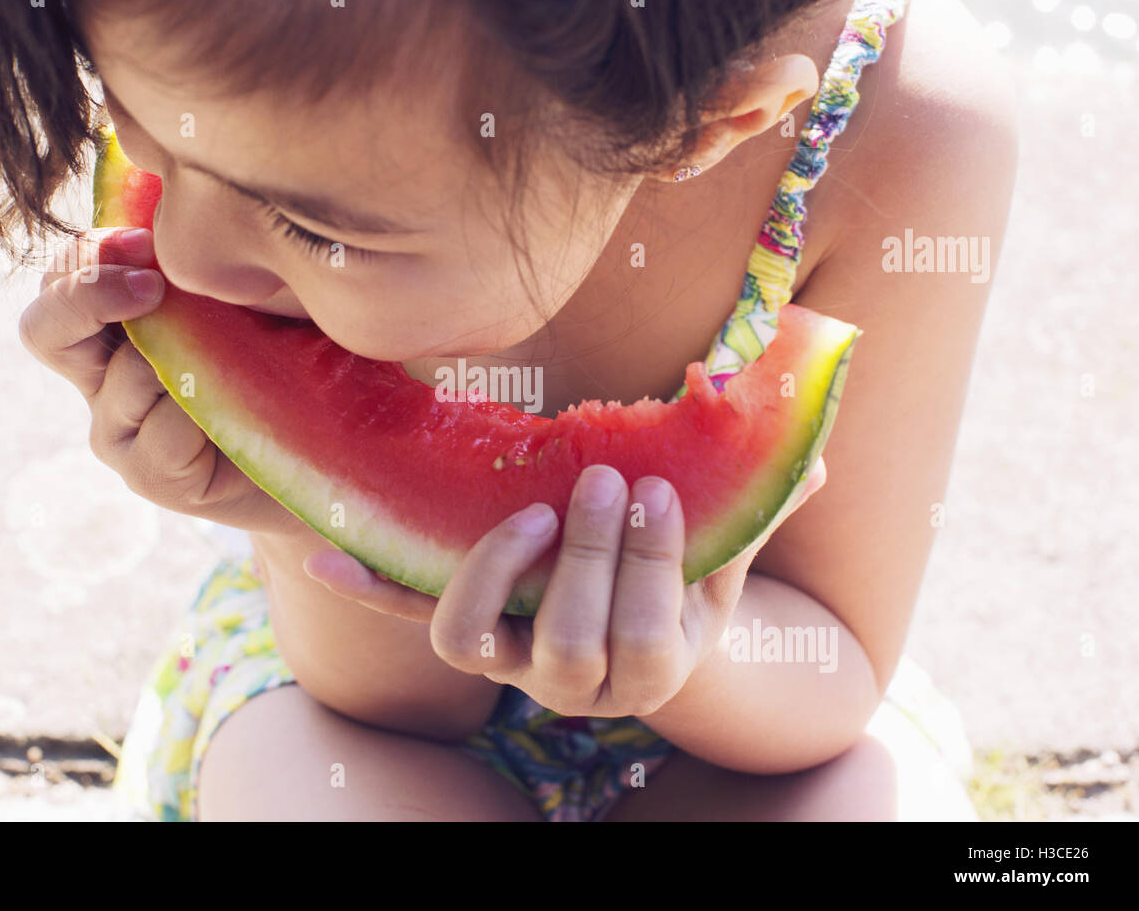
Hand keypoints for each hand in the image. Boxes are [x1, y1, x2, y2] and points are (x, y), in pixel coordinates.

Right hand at [18, 227, 301, 535]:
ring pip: (126, 376)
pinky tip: (243, 413)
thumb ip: (205, 266)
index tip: (148, 241)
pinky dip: (206, 414)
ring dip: (186, 359)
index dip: (90, 254)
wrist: (328, 451)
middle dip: (90, 294)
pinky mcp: (150, 478)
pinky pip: (164, 431)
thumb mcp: (251, 297)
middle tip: (154, 286)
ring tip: (244, 363)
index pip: (61, 276)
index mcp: (113, 326)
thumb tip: (180, 213)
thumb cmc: (293, 358)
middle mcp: (102, 378)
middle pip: (44, 327)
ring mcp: (119, 432)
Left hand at [304, 457, 826, 717]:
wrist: (627, 626)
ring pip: (474, 643)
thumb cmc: (679, 584)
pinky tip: (324, 558)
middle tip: (598, 480)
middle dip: (587, 560)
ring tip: (525, 511)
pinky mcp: (464, 629)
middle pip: (567, 645)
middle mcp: (570, 682)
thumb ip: (759, 510)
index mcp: (647, 668)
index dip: (646, 571)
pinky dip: (369, 587)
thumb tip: (815, 456)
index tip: (654, 491)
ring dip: (492, 573)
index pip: (645, 640)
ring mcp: (507, 659)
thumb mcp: (723, 556)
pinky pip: (410, 614)